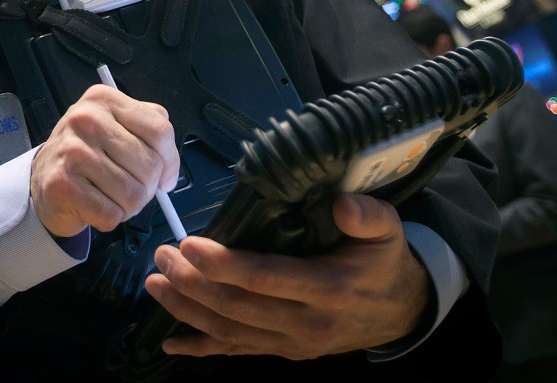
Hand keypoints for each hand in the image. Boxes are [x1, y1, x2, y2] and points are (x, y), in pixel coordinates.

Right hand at [29, 83, 179, 237]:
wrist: (43, 179)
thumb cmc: (86, 154)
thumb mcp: (116, 126)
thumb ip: (148, 132)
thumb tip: (169, 170)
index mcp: (104, 99)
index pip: (159, 131)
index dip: (170, 160)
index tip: (164, 175)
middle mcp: (85, 119)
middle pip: (149, 165)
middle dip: (147, 186)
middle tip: (129, 186)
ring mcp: (72, 151)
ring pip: (133, 194)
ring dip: (129, 206)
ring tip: (111, 196)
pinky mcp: (62, 184)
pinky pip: (111, 214)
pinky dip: (110, 218)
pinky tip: (96, 206)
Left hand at [144, 192, 430, 359]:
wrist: (403, 311)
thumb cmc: (385, 262)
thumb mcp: (388, 231)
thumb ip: (368, 215)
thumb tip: (343, 204)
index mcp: (328, 288)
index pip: (266, 278)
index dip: (224, 265)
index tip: (188, 245)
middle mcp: (306, 323)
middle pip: (238, 307)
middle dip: (192, 282)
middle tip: (162, 255)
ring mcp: (292, 344)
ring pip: (230, 331)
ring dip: (187, 310)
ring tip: (154, 284)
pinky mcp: (284, 352)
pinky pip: (237, 352)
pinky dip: (201, 348)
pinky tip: (170, 342)